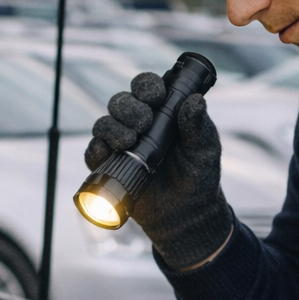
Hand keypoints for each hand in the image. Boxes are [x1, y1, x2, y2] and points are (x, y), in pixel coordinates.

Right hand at [85, 71, 232, 270]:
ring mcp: (121, 144)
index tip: (155, 96)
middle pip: (121, 102)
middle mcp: (137, 124)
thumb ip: (199, 126)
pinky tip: (108, 153)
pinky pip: (94, 153)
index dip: (146, 86)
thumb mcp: (204, 150)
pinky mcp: (109, 166)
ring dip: (112, 127)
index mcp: (161, 112)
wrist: (186, 213)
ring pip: (104, 123)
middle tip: (143, 123)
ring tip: (129, 141)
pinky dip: (97, 150)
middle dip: (128, 107)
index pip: (147, 87)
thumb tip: (195, 101)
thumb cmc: (198, 176)